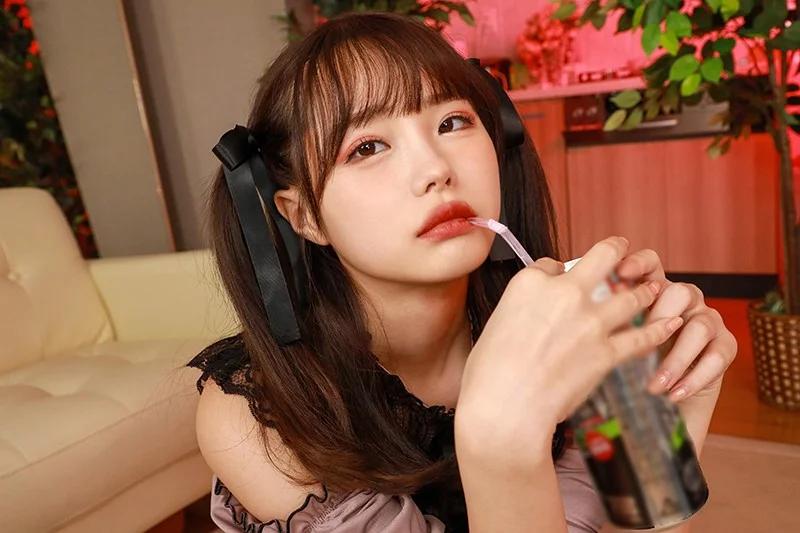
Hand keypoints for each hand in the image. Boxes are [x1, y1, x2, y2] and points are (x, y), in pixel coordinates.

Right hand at [456, 237, 683, 466]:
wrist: (506, 407)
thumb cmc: (488, 373)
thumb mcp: (494, 325)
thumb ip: (520, 310)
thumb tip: (535, 312)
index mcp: (529, 283)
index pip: (552, 265)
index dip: (559, 272)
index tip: (563, 280)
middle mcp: (564, 293)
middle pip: (602, 257)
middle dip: (616, 251)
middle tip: (624, 252)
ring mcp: (589, 321)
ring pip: (630, 295)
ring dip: (645, 291)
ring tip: (654, 289)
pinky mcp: (606, 352)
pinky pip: (642, 337)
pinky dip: (659, 330)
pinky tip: (670, 324)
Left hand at [615, 248, 737, 402]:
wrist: (663, 400)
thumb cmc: (632, 363)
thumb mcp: (617, 339)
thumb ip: (608, 320)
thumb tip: (583, 312)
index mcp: (655, 290)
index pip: (651, 264)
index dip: (638, 264)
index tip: (620, 272)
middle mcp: (685, 299)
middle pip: (680, 292)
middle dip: (660, 317)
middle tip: (640, 345)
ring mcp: (708, 319)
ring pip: (699, 327)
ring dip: (675, 360)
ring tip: (654, 385)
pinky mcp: (725, 345)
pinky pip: (716, 356)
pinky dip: (694, 377)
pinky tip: (674, 393)